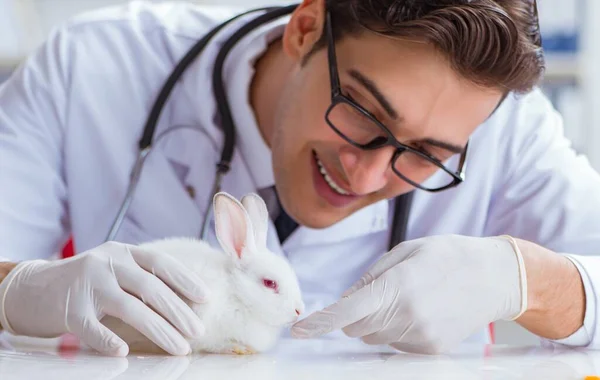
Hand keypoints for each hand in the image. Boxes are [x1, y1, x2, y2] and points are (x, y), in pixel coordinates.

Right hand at [0, 241, 208, 355]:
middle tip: (197, 331)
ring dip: (159, 330)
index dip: (185, 279)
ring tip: (179, 347)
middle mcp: (107, 263)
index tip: (205, 297)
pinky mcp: (69, 309)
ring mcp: (88, 285)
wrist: (33, 287)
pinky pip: (92, 328)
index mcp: (123, 252)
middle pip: (150, 288)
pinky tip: (123, 352)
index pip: (160, 263)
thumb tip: (187, 300)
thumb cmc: (88, 282)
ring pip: (129, 308)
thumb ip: (143, 277)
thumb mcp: (116, 269)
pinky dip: (108, 340)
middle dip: (178, 311)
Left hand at [291, 235, 526, 353]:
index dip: (319, 322)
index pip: (347, 312)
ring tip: (408, 296)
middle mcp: (408, 317)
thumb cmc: (449, 255)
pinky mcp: (431, 350)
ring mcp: (421, 337)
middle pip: (356, 327)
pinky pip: (395, 344)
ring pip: (374, 337)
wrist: (497, 277)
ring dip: (376, 321)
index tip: (298, 331)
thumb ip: (372, 277)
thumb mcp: (406, 251)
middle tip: (380, 290)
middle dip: (355, 313)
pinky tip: (420, 310)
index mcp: (399, 286)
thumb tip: (346, 302)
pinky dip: (396, 329)